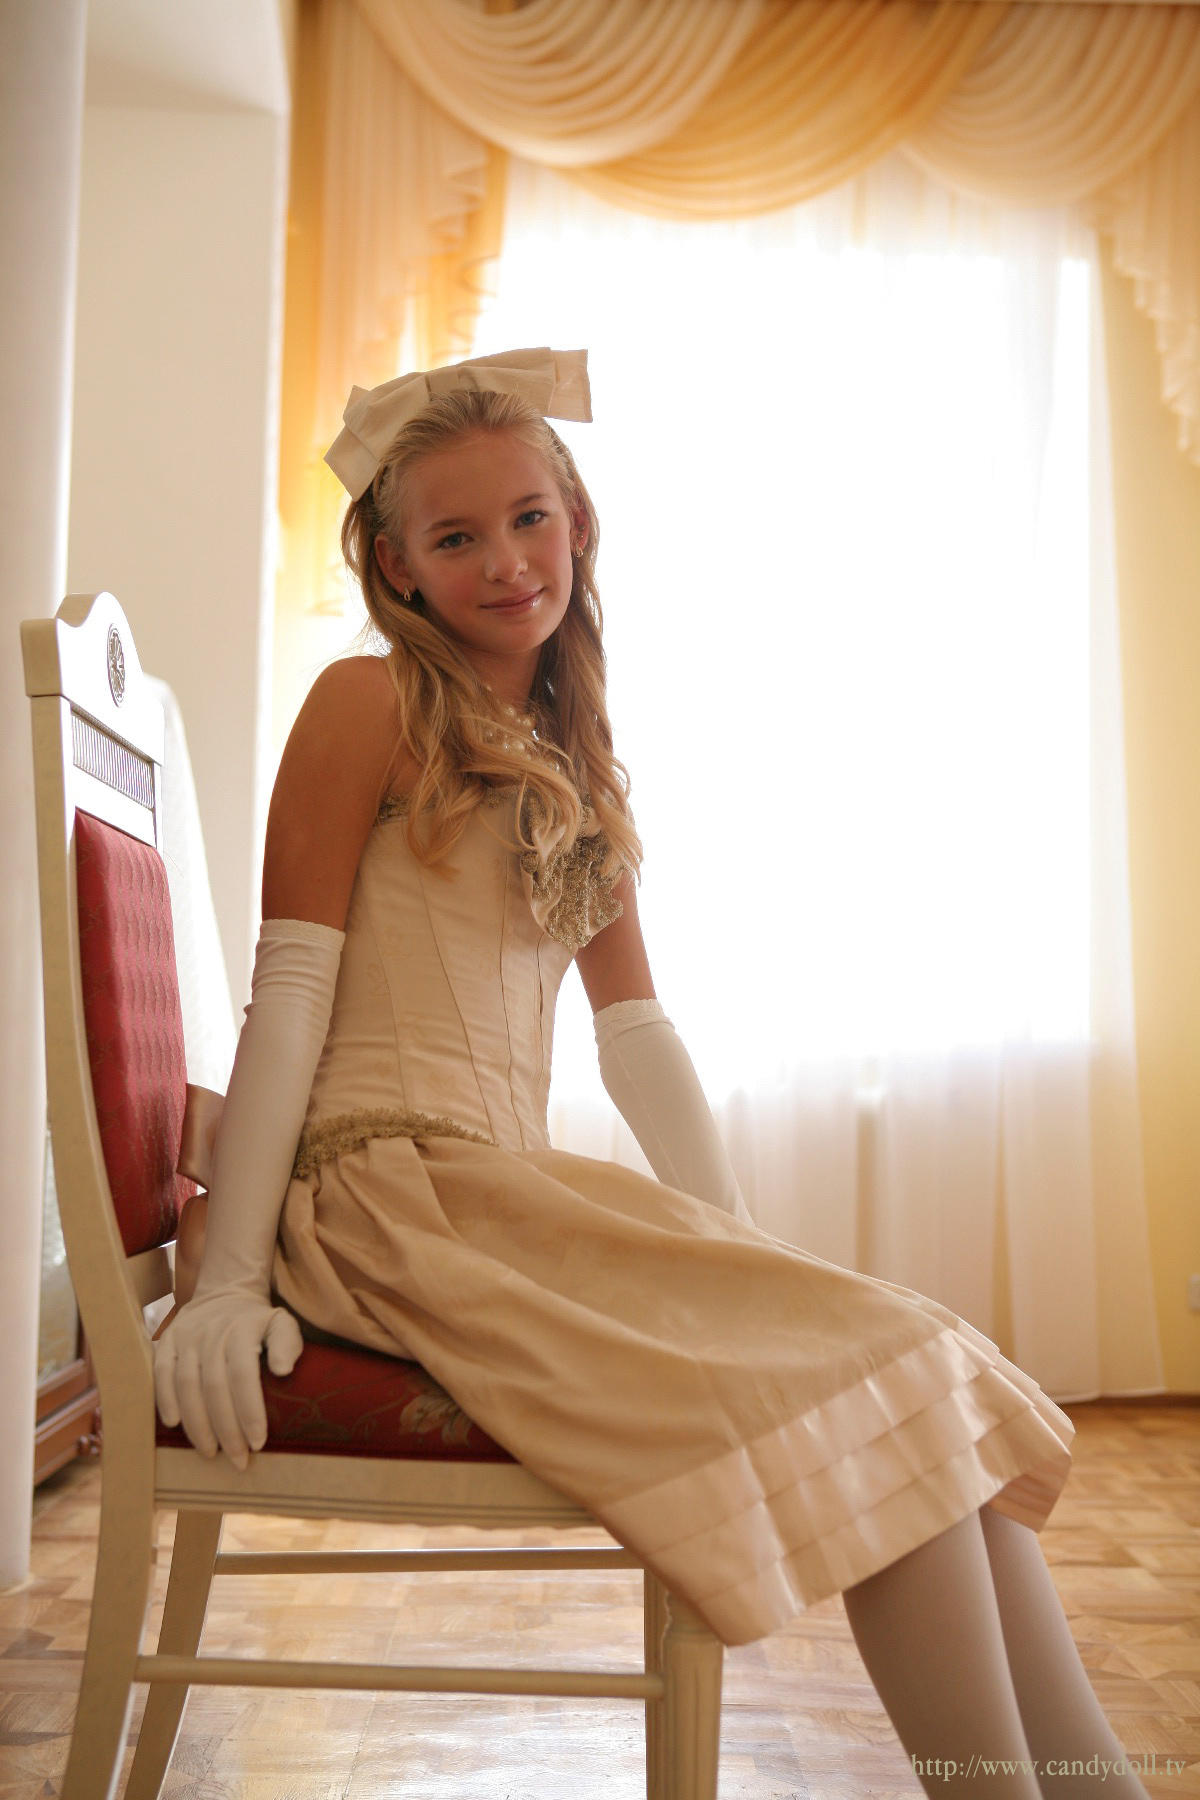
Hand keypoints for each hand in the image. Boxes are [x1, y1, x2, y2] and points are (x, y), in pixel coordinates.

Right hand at [153, 1288, 302, 1470]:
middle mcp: (212, 1333)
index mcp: (242, 1330)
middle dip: (226, 1429)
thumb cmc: (258, 1321)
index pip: (243, 1376)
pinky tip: (174, 1424)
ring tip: (210, 1452)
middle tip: (237, 1460)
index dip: (249, 1412)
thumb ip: (288, 1343)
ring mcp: (186, 1337)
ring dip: (196, 1423)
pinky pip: (160, 1373)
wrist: (224, 1292)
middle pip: (214, 1387)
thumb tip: (283, 1370)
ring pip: (186, 1384)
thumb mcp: (282, 1322)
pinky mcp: (167, 1342)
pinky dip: (164, 1399)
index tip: (258, 1443)